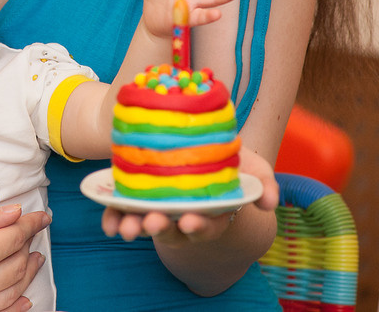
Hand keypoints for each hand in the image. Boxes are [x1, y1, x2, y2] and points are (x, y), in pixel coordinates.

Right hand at [0, 205, 49, 310]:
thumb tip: (12, 213)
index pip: (12, 238)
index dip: (30, 223)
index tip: (40, 215)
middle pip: (16, 265)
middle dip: (29, 245)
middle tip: (33, 230)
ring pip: (12, 292)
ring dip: (26, 273)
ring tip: (33, 257)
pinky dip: (15, 306)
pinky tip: (23, 297)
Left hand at [101, 145, 277, 243]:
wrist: (207, 148)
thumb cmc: (235, 166)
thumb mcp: (256, 171)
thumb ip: (264, 186)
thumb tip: (270, 203)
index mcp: (213, 214)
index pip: (206, 225)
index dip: (198, 225)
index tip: (189, 221)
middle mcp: (185, 218)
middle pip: (172, 229)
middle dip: (160, 228)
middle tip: (150, 222)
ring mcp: (161, 210)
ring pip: (147, 224)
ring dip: (135, 227)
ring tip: (125, 228)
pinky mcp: (140, 199)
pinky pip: (126, 213)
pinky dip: (115, 218)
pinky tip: (109, 222)